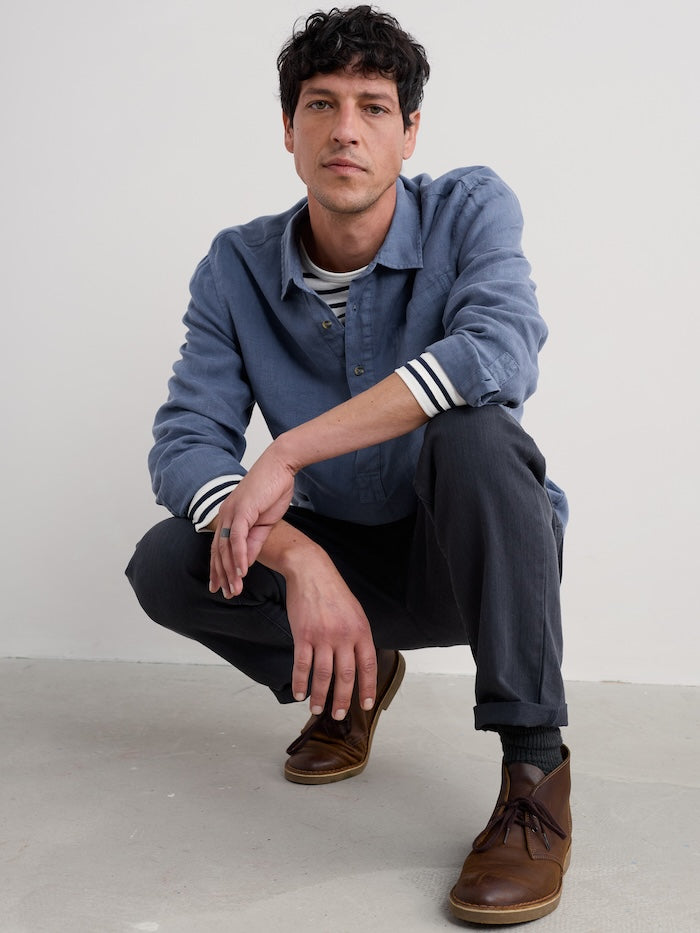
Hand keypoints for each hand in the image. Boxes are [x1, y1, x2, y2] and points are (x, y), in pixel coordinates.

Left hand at [209, 444, 295, 597]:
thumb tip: (247, 562)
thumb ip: (254, 542)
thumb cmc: (274, 489)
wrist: (281, 466)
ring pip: (226, 547)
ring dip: (230, 570)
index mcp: (229, 517)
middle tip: (225, 594)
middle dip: (221, 575)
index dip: (219, 568)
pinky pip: (237, 538)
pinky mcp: (242, 510)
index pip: (219, 548)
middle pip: (218, 551)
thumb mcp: (264, 523)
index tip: (221, 586)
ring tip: (235, 589)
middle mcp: (225, 515)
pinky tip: (242, 570)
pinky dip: (239, 555)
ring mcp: (231, 512)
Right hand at [284, 549, 377, 718]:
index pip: (368, 666)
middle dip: (343, 699)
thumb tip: (360, 661)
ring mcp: (323, 636)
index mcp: (361, 631)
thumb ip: (358, 636)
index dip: (367, 687)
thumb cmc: (333, 592)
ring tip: (317, 709)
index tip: (366, 704)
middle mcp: (344, 636)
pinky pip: (302, 665)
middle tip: (339, 715)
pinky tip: (299, 693)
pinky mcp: (303, 635)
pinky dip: (300, 682)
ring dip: (320, 696)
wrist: (311, 571)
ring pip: (323, 675)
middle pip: (346, 676)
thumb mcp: (355, 612)